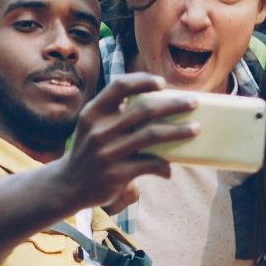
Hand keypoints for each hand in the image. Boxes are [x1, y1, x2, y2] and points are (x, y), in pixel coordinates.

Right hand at [53, 73, 197, 211]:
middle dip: (174, 105)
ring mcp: (108, 152)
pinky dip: (164, 165)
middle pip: (145, 110)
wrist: (69, 185)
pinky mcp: (117, 174)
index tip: (162, 83)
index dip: (143, 81)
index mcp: (94, 112)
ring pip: (152, 135)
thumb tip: (158, 103)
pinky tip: (170, 168)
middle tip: (194, 103)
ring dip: (178, 131)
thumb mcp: (92, 126)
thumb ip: (116, 112)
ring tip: (196, 128)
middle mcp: (99, 130)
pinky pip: (150, 164)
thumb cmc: (89, 150)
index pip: (120, 86)